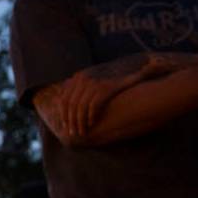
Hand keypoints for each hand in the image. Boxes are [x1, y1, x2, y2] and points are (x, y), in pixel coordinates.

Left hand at [60, 56, 175, 138]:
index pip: (63, 99)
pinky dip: (91, 116)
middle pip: (70, 105)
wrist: (134, 65)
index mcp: (78, 77)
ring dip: (79, 122)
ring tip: (82, 131)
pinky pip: (93, 106)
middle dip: (70, 121)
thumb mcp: (93, 77)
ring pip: (80, 107)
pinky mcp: (105, 88)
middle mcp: (83, 78)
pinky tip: (92, 123)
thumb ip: (80, 88)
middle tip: (72, 132)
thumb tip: (63, 102)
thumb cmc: (112, 76)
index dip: (63, 114)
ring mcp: (94, 82)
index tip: (65, 125)